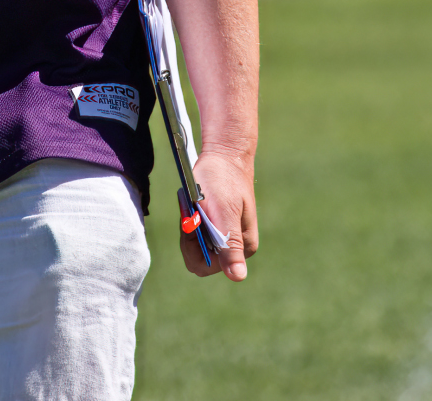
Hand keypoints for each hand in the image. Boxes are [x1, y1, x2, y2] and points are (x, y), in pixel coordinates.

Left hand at [182, 151, 257, 280]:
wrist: (224, 154)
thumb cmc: (224, 181)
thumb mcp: (225, 213)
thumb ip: (230, 246)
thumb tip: (238, 277)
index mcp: (242, 247)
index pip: (205, 266)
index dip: (192, 248)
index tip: (192, 223)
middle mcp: (235, 246)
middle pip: (198, 256)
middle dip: (189, 236)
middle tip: (192, 211)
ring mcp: (226, 235)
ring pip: (195, 244)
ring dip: (189, 225)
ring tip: (194, 204)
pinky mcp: (217, 224)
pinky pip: (196, 231)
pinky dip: (191, 217)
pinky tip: (194, 203)